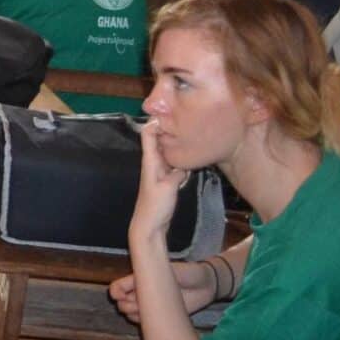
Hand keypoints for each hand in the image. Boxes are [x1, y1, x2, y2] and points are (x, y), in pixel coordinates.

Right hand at [109, 259, 215, 323]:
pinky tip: (150, 318)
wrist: (206, 285)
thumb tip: (137, 271)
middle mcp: (141, 291)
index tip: (121, 296)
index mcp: (141, 278)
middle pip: (121, 302)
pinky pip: (142, 321)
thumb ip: (152, 271)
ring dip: (133, 314)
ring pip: (129, 312)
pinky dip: (141, 321)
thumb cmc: (187, 273)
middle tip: (140, 303)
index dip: (116, 292)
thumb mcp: (169, 269)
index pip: (118, 286)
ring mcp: (150, 304)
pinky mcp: (159, 315)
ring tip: (146, 310)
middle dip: (126, 304)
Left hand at [129, 121, 188, 244]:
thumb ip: (177, 173)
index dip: (155, 123)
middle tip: (185, 120)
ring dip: (175, 143)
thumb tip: (186, 161)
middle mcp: (153, 164)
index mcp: (150, 162)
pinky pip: (173, 163)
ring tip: (190, 133)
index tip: (169, 114)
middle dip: (168, 130)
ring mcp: (160, 171)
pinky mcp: (166, 180)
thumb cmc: (156, 206)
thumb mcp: (168, 187)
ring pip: (167, 151)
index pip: (148, 136)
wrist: (150, 225)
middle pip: (159, 141)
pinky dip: (180, 157)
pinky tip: (191, 155)